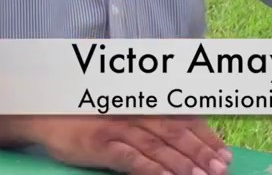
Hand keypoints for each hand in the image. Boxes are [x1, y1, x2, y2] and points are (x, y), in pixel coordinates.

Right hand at [25, 115, 232, 174]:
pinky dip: (152, 169)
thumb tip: (182, 139)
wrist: (46, 112)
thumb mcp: (122, 110)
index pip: (183, 118)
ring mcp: (119, 128)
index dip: (206, 136)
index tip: (224, 152)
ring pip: (159, 146)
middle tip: (221, 168)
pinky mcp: (102, 144)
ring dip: (183, 163)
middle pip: (177, 132)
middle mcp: (135, 112)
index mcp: (144, 104)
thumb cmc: (88, 113)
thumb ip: (149, 120)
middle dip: (202, 151)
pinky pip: (132, 159)